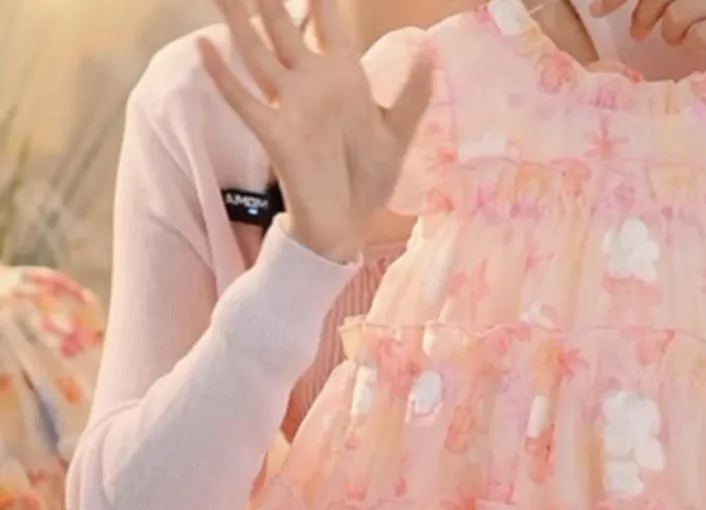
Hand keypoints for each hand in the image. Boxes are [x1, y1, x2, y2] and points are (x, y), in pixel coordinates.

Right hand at [199, 0, 432, 261]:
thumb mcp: (398, 135)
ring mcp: (290, 105)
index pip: (328, 20)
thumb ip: (412, 95)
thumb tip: (428, 51)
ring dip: (237, 20)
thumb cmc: (370, 179)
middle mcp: (311, 82)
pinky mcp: (275, 133)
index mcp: (343, 76)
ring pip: (257, 51)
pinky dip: (224, 76)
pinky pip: (244, 100)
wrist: (347, 222)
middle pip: (283, 25)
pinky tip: (205, 47)